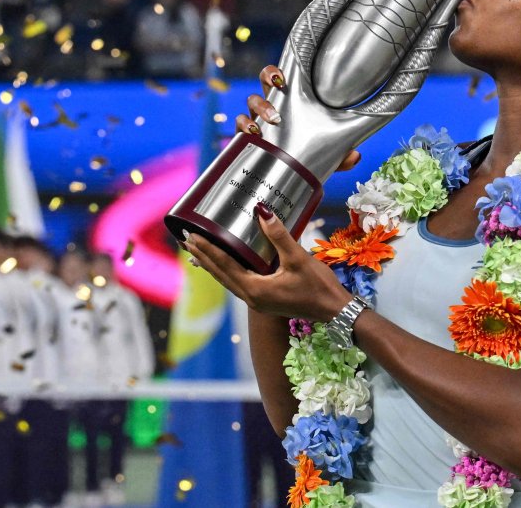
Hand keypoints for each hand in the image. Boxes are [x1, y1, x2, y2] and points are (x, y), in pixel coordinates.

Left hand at [183, 202, 352, 321]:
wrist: (334, 310)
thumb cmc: (318, 286)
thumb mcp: (298, 259)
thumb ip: (279, 235)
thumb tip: (261, 211)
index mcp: (255, 290)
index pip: (224, 265)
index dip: (207, 249)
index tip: (191, 235)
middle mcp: (251, 298)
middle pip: (219, 274)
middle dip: (202, 257)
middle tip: (186, 240)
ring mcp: (257, 301)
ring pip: (227, 280)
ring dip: (212, 265)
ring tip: (198, 251)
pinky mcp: (264, 301)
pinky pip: (237, 283)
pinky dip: (226, 271)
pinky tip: (225, 264)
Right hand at [235, 65, 361, 171]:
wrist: (285, 183)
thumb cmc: (307, 160)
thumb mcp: (326, 158)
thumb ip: (340, 157)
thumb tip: (355, 156)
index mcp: (291, 103)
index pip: (283, 79)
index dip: (279, 71)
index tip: (283, 76)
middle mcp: (273, 107)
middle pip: (264, 81)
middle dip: (267, 78)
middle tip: (278, 86)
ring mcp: (257, 120)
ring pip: (250, 102)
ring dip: (258, 107)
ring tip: (270, 118)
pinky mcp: (245, 138)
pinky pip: (238, 126)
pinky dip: (243, 126)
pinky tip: (252, 134)